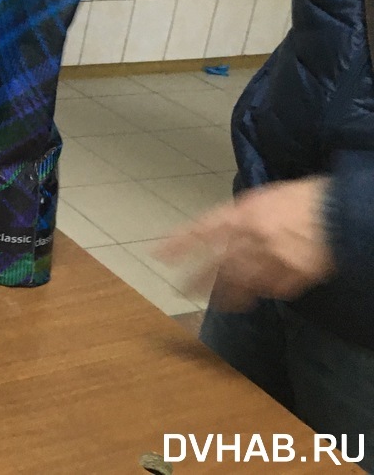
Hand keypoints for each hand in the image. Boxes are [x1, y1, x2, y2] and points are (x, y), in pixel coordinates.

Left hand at [155, 176, 335, 312]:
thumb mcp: (265, 198)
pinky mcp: (294, 277)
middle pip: (217, 265)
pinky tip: (261, 292)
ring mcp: (273, 260)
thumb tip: (228, 229)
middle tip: (180, 290)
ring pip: (241, 283)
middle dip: (197, 279)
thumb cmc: (304, 198)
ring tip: (217, 302)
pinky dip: (265, 290)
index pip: (201, 230)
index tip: (160, 254)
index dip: (179, 243)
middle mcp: (252, 238)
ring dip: (226, 294)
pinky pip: (273, 289)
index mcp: (242, 213)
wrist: (340, 210)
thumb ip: (243, 216)